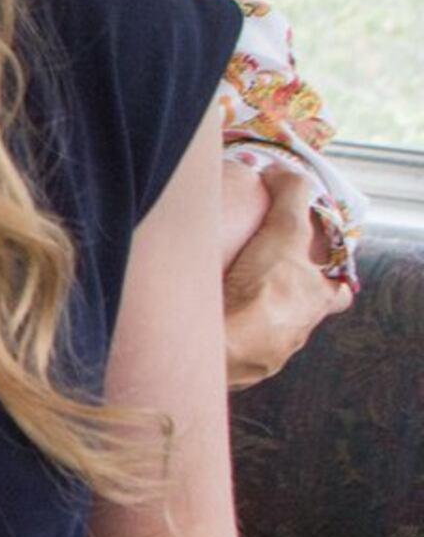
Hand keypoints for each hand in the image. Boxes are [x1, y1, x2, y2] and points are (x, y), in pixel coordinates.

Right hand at [217, 155, 343, 388]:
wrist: (222, 344)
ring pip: (261, 330)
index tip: (311, 263)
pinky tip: (200, 313)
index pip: (336, 291)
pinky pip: (226, 343)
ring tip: (220, 289)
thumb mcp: (284, 232)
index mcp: (315, 304)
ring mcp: (262, 353)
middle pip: (297, 312)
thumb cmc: (264, 293)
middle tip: (258, 274)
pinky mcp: (229, 364)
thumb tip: (284, 172)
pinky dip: (217, 329)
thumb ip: (290, 198)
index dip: (327, 276)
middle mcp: (294, 332)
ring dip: (246, 313)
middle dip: (280, 296)